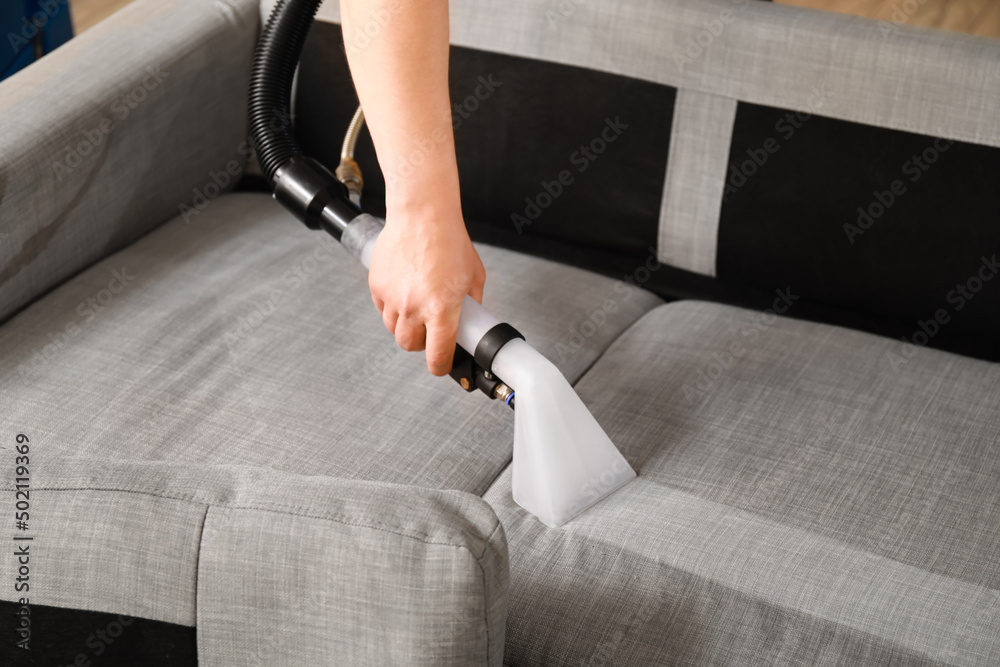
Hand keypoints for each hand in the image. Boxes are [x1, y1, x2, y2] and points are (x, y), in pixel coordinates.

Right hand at [368, 201, 485, 375]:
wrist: (422, 214)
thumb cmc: (448, 239)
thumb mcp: (473, 276)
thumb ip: (472, 303)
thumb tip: (472, 318)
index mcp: (441, 308)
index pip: (437, 355)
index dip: (441, 366)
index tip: (442, 366)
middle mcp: (413, 307)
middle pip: (410, 346)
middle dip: (421, 345)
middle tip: (430, 333)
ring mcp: (392, 298)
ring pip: (394, 330)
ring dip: (406, 326)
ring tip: (417, 309)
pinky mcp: (377, 286)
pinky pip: (382, 310)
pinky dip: (392, 308)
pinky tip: (404, 293)